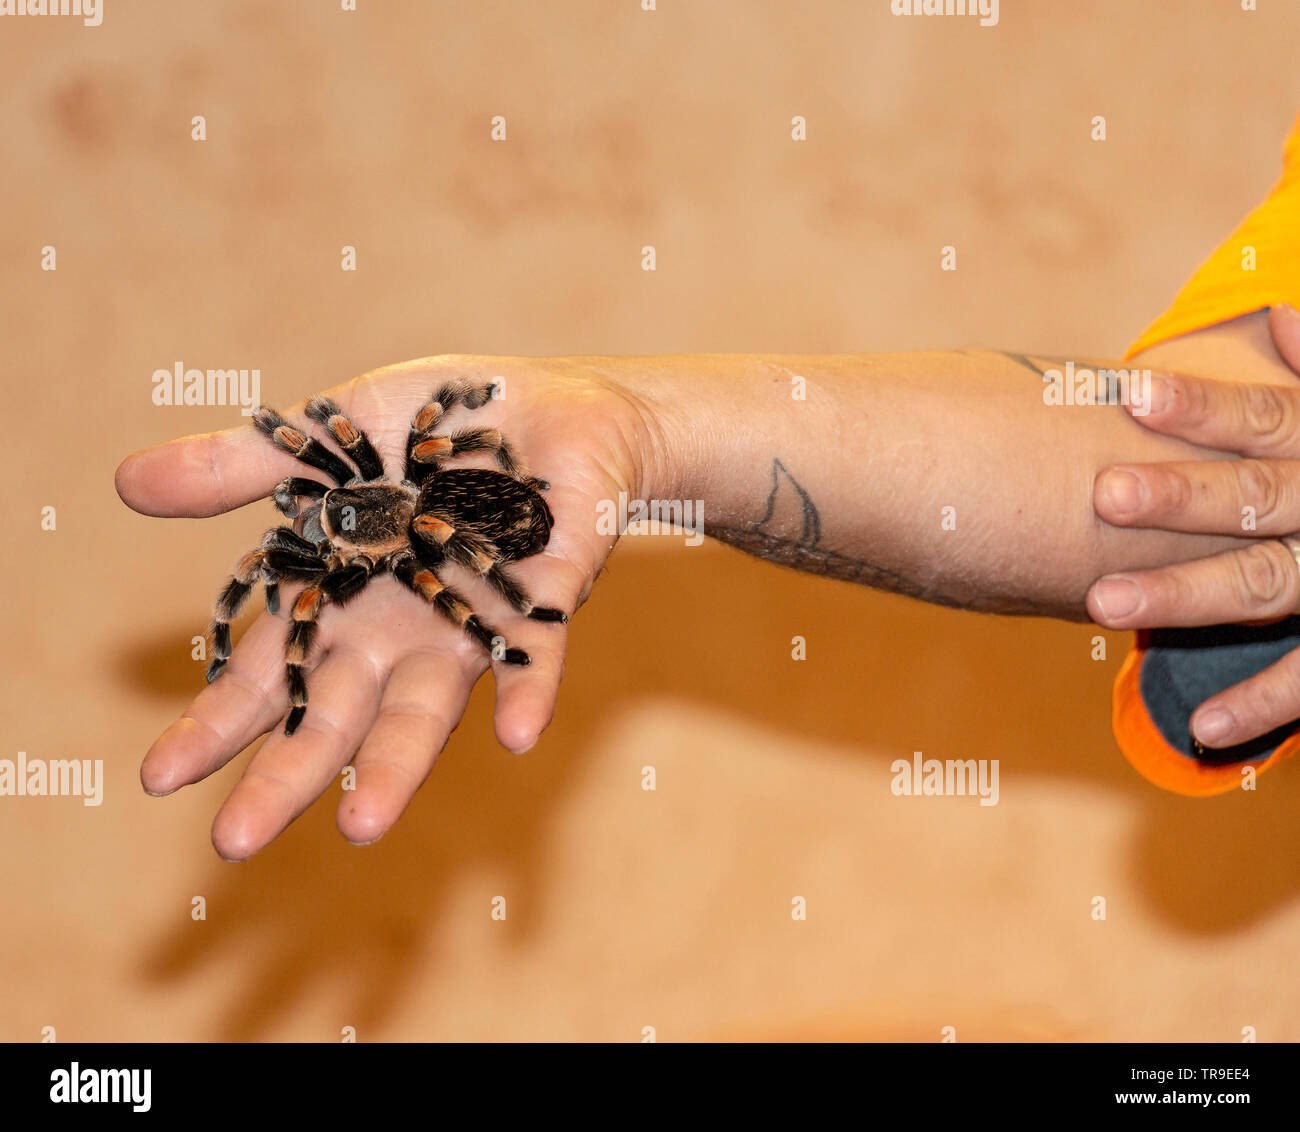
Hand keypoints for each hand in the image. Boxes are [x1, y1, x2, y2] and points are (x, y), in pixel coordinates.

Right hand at [116, 355, 665, 858]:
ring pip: (428, 707)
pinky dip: (527, 687)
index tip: (161, 778)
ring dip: (396, 764)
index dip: (218, 722)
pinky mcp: (542, 596)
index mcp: (341, 596)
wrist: (551, 406)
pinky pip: (535, 649)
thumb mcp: (326, 439)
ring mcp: (471, 620)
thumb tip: (125, 484)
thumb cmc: (432, 430)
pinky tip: (518, 734)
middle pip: (336, 713)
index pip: (269, 671)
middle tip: (234, 842)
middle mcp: (400, 628)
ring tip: (359, 825)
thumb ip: (242, 468)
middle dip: (287, 774)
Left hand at [1087, 305, 1299, 748]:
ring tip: (1101, 603)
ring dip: (1185, 597)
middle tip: (1103, 493)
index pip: (1269, 421)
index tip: (1130, 392)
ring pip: (1267, 585)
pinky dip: (1264, 704)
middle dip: (1182, 498)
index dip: (1204, 406)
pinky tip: (1201, 730)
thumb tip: (1278, 315)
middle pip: (1258, 499)